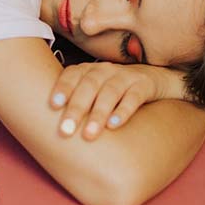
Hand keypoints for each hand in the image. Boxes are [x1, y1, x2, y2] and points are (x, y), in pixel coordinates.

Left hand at [50, 62, 175, 140]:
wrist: (156, 79)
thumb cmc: (115, 90)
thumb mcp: (95, 90)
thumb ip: (76, 101)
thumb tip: (48, 129)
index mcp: (90, 69)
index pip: (73, 74)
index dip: (62, 87)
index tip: (53, 105)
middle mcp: (106, 70)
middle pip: (89, 85)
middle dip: (76, 108)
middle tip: (65, 131)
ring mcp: (126, 76)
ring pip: (110, 92)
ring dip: (98, 113)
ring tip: (89, 134)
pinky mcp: (144, 85)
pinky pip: (134, 97)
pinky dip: (123, 111)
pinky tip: (114, 125)